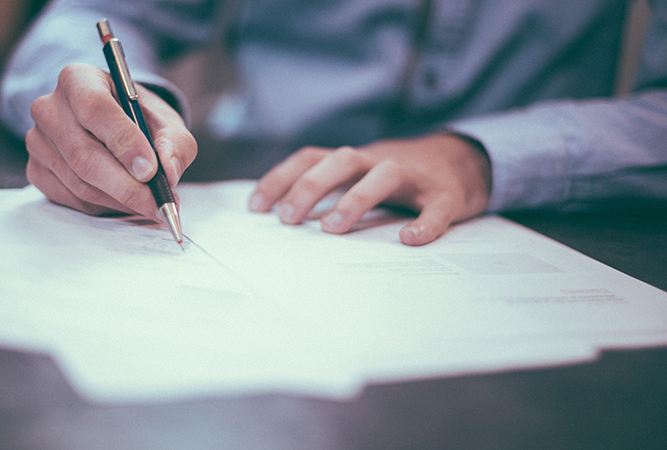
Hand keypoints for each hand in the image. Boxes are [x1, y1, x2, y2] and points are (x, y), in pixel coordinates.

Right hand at [25, 63, 196, 216]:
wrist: (115, 126)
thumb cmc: (139, 119)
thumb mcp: (166, 121)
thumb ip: (175, 143)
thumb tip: (169, 172)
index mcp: (78, 80)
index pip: (95, 109)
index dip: (124, 142)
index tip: (150, 170)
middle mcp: (49, 108)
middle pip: (84, 155)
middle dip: (127, 186)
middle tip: (158, 203)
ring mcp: (38, 141)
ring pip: (80, 183)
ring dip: (120, 200)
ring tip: (150, 204)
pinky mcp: (37, 170)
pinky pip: (72, 199)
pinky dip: (104, 207)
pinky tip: (125, 201)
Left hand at [249, 134, 491, 244]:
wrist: (465, 160)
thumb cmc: (399, 177)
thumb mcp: (360, 176)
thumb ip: (330, 190)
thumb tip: (283, 219)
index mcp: (355, 160)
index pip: (311, 158)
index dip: (281, 178)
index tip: (256, 207)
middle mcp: (380, 161)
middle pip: (342, 161)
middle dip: (310, 187)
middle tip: (288, 219)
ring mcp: (415, 177)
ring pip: (384, 176)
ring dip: (355, 199)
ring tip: (332, 229)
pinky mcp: (447, 195)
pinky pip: (436, 207)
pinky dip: (425, 223)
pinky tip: (409, 240)